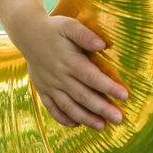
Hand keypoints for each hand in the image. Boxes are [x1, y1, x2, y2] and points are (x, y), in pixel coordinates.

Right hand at [17, 14, 129, 129]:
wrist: (27, 34)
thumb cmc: (54, 29)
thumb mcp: (69, 25)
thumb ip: (86, 35)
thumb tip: (103, 45)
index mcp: (69, 61)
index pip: (92, 77)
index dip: (108, 87)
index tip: (125, 96)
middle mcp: (59, 76)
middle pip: (83, 96)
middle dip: (102, 109)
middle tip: (119, 119)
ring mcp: (50, 86)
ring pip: (68, 106)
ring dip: (86, 118)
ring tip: (102, 126)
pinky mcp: (43, 90)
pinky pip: (52, 109)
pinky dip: (64, 118)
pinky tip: (77, 125)